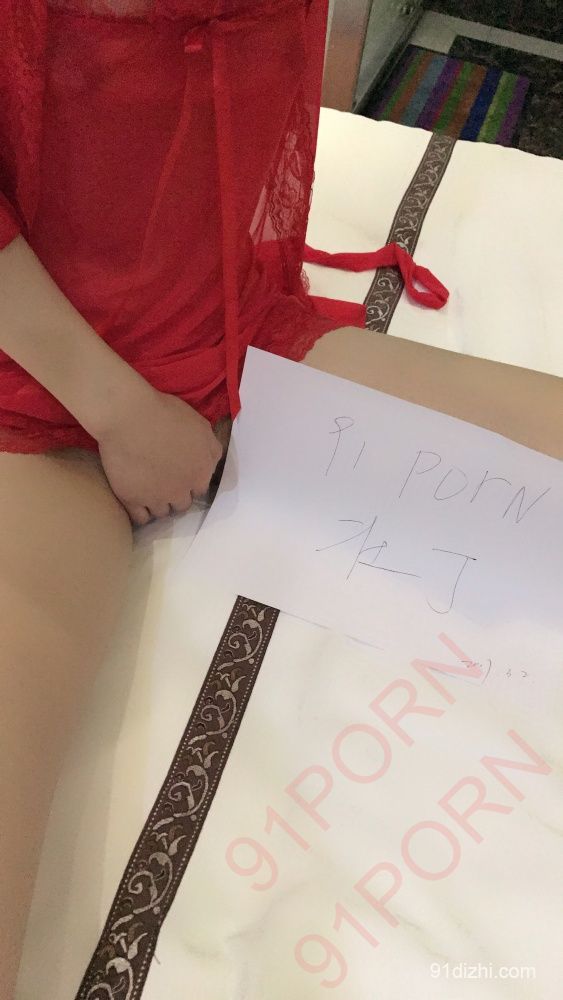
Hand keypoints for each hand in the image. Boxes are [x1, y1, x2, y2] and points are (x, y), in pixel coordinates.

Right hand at [97, 383, 222, 525]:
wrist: (129, 416)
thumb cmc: (165, 413)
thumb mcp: (200, 424)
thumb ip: (211, 447)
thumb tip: (212, 461)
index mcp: (201, 472)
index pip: (200, 489)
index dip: (190, 482)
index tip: (181, 475)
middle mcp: (182, 489)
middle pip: (182, 504)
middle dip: (175, 495)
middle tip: (163, 483)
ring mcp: (156, 497)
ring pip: (162, 512)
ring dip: (158, 504)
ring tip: (148, 491)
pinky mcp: (132, 499)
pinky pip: (141, 518)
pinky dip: (140, 512)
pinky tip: (136, 500)